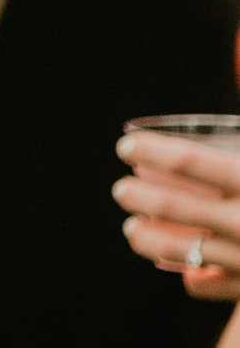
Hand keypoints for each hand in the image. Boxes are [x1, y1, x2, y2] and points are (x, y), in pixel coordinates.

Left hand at [115, 130, 239, 301]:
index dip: (151, 151)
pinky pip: (212, 287)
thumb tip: (237, 60)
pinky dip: (196, 279)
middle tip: (120, 191)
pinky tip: (187, 274)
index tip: (125, 148)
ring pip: (183, 251)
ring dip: (148, 240)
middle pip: (173, 206)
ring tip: (132, 230)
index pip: (190, 161)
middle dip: (137, 196)